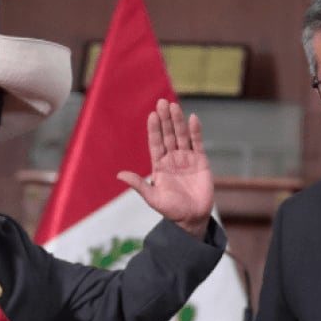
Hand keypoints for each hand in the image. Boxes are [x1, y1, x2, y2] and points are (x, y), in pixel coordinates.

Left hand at [116, 99, 213, 238]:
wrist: (193, 218)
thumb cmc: (172, 210)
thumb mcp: (153, 198)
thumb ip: (139, 185)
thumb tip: (119, 175)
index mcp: (159, 165)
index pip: (156, 143)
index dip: (154, 130)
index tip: (152, 116)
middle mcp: (172, 159)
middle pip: (168, 135)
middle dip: (165, 120)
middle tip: (162, 102)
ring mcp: (186, 158)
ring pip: (181, 136)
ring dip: (178, 121)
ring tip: (174, 106)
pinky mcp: (201, 161)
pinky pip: (197, 143)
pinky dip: (195, 131)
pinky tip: (193, 119)